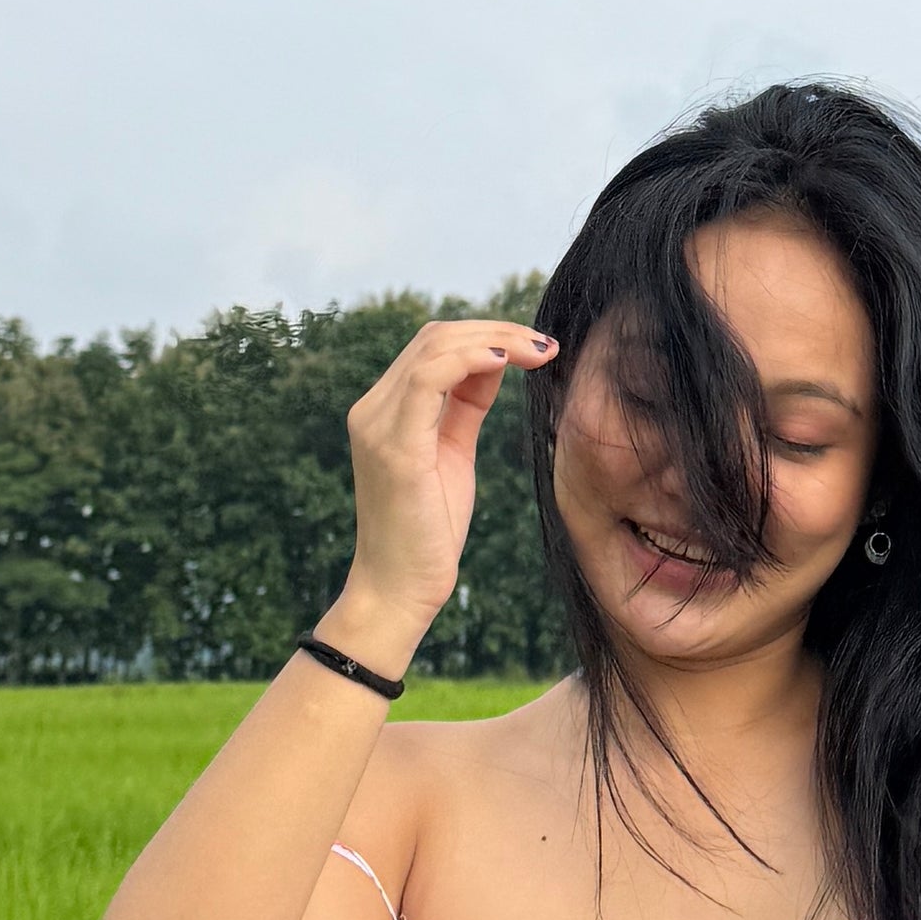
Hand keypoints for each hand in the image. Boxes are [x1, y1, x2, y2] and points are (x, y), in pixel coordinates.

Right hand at [336, 317, 556, 659]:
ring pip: (434, 347)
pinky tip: (507, 362)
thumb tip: (495, 360)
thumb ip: (465, 406)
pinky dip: (470, 359)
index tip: (538, 347)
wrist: (401, 589)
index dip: (487, 334)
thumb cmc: (429, 529)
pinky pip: (429, 378)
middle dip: (497, 330)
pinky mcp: (394, 445)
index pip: (434, 345)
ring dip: (494, 339)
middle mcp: (373, 408)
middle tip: (547, 345)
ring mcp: (378, 424)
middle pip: (435, 336)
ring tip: (539, 351)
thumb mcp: (454, 452)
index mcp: (386, 409)